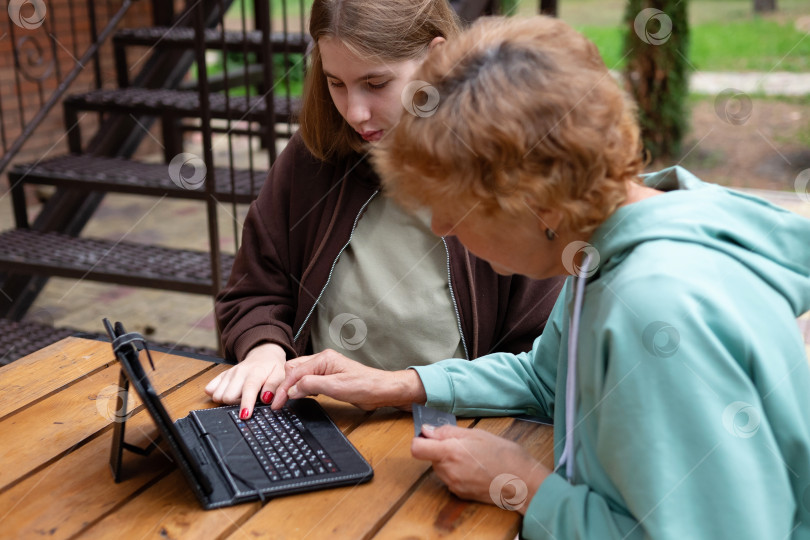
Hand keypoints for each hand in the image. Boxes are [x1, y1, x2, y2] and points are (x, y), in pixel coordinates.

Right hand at [204, 342, 285, 418]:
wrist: (264, 355)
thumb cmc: (272, 368)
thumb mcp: (280, 375)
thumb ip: (274, 386)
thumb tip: (266, 399)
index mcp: (255, 372)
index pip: (249, 388)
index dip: (246, 403)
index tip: (245, 416)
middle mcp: (239, 372)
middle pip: (228, 396)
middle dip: (236, 405)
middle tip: (247, 402)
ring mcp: (229, 374)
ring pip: (217, 395)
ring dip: (227, 401)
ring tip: (239, 397)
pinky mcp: (222, 375)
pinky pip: (210, 389)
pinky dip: (216, 395)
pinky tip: (228, 394)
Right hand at [271, 348, 426, 410]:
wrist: (382, 390)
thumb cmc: (364, 386)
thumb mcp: (335, 387)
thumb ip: (311, 385)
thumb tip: (291, 389)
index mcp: (323, 358)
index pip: (295, 372)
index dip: (283, 388)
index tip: (275, 404)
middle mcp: (322, 360)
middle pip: (293, 369)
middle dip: (283, 385)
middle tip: (277, 403)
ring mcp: (325, 368)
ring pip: (299, 374)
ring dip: (291, 386)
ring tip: (283, 401)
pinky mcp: (328, 377)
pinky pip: (308, 380)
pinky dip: (300, 388)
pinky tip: (299, 396)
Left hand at [411, 425, 548, 513]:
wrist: (522, 483)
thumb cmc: (504, 455)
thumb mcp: (477, 434)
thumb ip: (448, 432)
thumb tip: (427, 430)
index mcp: (450, 452)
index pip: (417, 448)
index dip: (421, 440)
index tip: (431, 436)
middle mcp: (448, 471)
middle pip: (429, 457)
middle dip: (440, 449)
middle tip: (463, 444)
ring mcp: (453, 485)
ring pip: (439, 468)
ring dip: (448, 461)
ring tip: (472, 456)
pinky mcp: (460, 494)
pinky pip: (450, 479)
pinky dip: (457, 472)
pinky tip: (475, 468)